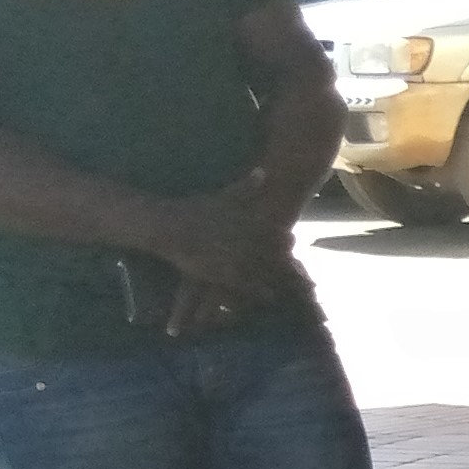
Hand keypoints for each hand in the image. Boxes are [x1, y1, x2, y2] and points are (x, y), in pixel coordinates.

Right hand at [142, 185, 299, 300]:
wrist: (166, 225)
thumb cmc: (194, 209)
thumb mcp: (221, 195)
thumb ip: (245, 188)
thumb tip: (263, 172)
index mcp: (244, 220)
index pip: (272, 231)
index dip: (286, 239)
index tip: (295, 243)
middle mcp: (242, 238)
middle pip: (272, 253)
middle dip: (286, 262)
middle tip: (302, 271)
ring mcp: (232, 256)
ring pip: (262, 270)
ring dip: (277, 279)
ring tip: (293, 287)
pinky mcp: (221, 272)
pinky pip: (245, 284)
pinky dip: (260, 290)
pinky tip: (271, 296)